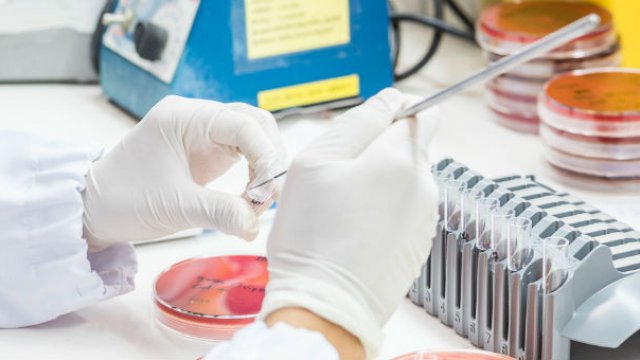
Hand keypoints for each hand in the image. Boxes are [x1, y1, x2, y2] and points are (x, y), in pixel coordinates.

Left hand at [82, 96, 286, 250]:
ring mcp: (202, 132)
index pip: (242, 123)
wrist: (96, 208)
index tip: (269, 190)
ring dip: (264, 166)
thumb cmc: (123, 199)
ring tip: (260, 200)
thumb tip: (255, 225)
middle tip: (270, 195)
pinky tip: (251, 196)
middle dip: (269, 158)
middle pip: (254, 123)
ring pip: (252, 137)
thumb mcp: (175, 207)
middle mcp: (196, 117)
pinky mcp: (207, 150)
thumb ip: (220, 213)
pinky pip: (243, 154)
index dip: (265, 154)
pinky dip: (253, 174)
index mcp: (183, 117)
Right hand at [260, 88, 439, 357]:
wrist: (325, 306)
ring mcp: (425, 218)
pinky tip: (354, 231)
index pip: (420, 110)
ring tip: (342, 208)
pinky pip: (404, 211)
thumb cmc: (313, 235)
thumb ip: (359, 121)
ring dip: (379, 182)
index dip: (392, 111)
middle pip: (410, 146)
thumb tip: (390, 100)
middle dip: (378, 150)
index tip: (365, 128)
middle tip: (339, 175)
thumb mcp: (316, 161)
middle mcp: (424, 186)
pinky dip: (383, 211)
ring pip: (405, 179)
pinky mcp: (418, 244)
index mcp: (402, 159)